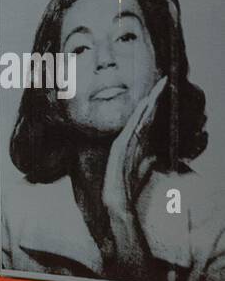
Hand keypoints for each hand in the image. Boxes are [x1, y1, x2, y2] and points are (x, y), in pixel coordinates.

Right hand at [103, 76, 166, 272]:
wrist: (117, 199)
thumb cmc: (127, 184)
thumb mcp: (143, 168)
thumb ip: (149, 158)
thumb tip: (158, 153)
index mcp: (134, 142)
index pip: (147, 119)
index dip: (155, 104)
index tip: (164, 90)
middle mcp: (129, 139)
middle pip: (144, 114)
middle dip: (155, 98)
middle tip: (163, 81)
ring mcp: (125, 142)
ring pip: (140, 118)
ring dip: (150, 103)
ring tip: (158, 88)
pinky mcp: (121, 147)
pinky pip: (133, 127)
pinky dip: (140, 116)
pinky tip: (145, 106)